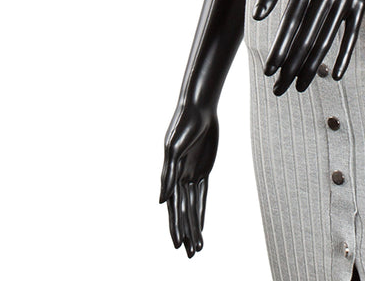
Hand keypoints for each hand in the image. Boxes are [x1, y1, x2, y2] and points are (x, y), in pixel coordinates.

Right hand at [159, 102, 217, 256]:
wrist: (199, 109)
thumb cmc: (183, 125)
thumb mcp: (175, 148)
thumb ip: (168, 175)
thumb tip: (161, 202)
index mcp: (170, 175)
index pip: (174, 208)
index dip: (176, 226)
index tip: (177, 244)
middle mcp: (179, 178)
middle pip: (183, 212)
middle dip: (186, 232)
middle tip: (190, 254)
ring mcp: (191, 173)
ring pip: (193, 206)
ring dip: (194, 226)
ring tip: (197, 247)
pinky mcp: (203, 169)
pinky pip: (202, 194)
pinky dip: (201, 210)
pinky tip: (200, 225)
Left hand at [252, 0, 364, 94]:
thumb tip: (255, 17)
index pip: (289, 23)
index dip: (279, 49)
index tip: (269, 71)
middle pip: (306, 37)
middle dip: (291, 67)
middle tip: (280, 89)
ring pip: (326, 39)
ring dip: (313, 66)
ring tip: (300, 86)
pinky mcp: (361, 1)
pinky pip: (351, 34)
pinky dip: (344, 55)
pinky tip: (336, 75)